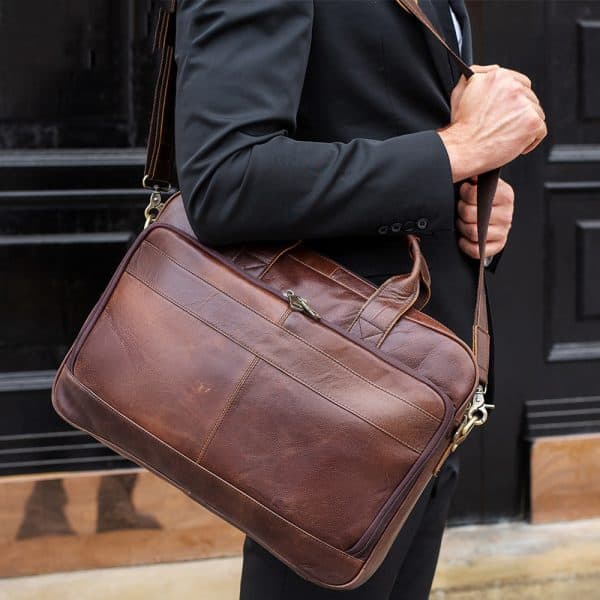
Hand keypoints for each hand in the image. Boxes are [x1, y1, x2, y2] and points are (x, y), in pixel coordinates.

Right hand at [438, 65, 546, 181]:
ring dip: (525, 125)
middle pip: (530, 98)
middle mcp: (513, 87)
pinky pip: (541, 130)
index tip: (508, 110)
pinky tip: (516, 143)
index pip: (519, 82)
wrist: (464, 148)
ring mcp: (525, 104)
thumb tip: (485, 72)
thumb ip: (475, 76)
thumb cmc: (461, 125)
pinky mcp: (532, 122)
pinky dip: (530, 140)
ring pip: (536, 113)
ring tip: (508, 134)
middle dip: (520, 112)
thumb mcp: (461, 92)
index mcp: (498, 77)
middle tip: (505, 124)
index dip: (514, 99)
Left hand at [456, 177, 513, 259]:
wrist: (492, 213)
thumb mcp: (481, 183)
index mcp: (505, 195)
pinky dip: (465, 245)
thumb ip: (475, 176)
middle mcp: (507, 214)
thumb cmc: (483, 198)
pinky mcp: (498, 246)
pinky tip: (463, 238)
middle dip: (460, 212)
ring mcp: (503, 231)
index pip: (475, 195)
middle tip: (461, 209)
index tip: (463, 193)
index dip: (464, 194)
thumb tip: (468, 170)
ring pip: (473, 233)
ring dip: (462, 227)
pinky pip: (476, 250)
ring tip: (462, 221)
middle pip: (471, 215)